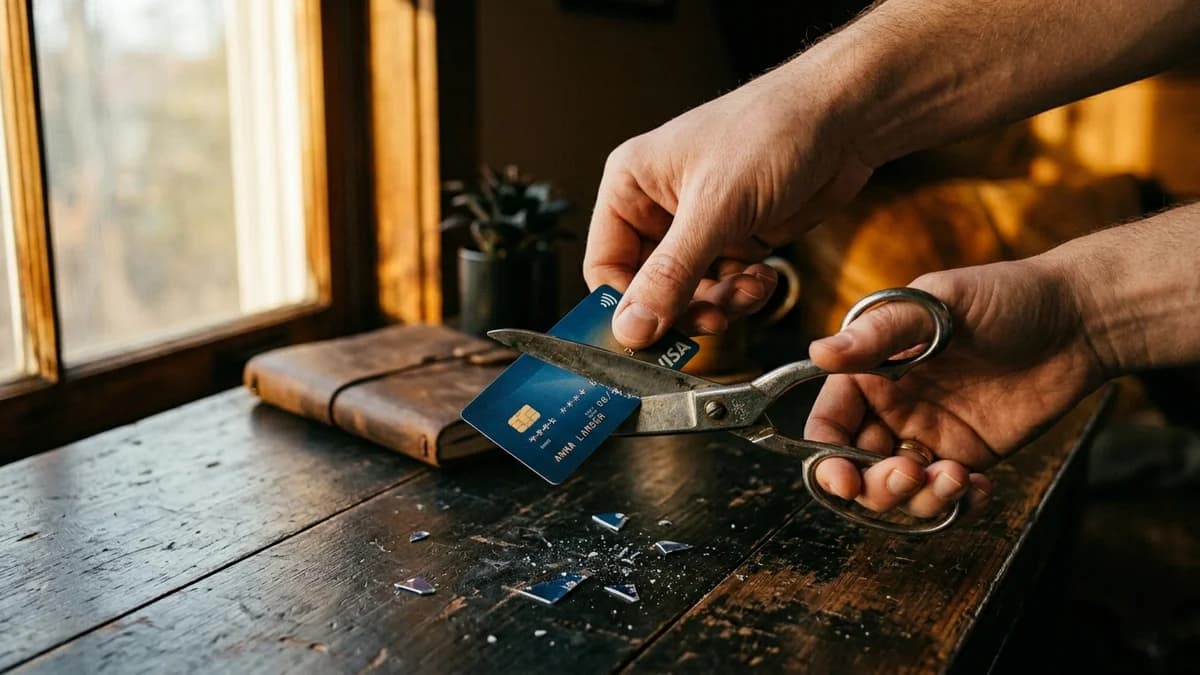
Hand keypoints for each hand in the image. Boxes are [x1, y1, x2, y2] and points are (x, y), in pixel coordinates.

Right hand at [584, 59, 872, 347]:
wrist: (844, 116)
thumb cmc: (772, 130)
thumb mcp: (715, 207)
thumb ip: (670, 274)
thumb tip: (631, 328)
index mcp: (631, 185)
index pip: (605, 267)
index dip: (627, 307)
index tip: (651, 339)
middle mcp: (658, 207)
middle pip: (648, 289)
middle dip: (683, 309)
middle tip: (713, 320)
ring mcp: (699, 226)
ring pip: (690, 295)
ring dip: (720, 304)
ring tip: (748, 289)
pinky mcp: (736, 239)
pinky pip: (725, 288)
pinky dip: (745, 293)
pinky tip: (764, 276)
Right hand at [805, 258, 1108, 517]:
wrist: (1079, 318)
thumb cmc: (1007, 295)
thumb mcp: (938, 304)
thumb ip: (879, 334)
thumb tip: (819, 353)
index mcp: (871, 370)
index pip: (828, 425)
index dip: (825, 458)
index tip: (843, 477)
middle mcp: (891, 407)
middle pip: (857, 469)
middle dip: (876, 485)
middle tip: (912, 473)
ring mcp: (929, 434)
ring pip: (900, 491)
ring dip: (919, 499)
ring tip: (958, 477)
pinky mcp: (968, 455)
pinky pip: (946, 496)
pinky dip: (956, 506)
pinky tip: (980, 488)